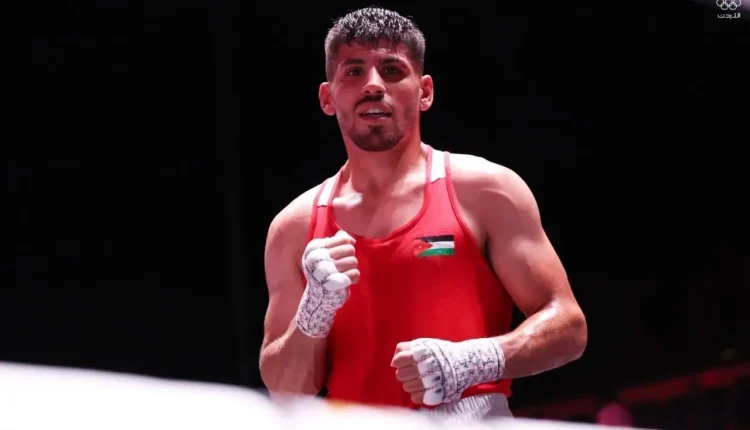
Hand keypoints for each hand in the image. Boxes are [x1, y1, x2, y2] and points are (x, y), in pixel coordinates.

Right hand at [295, 230, 358, 337]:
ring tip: (345, 273)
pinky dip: (354, 277)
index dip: (348, 244)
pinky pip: (355, 273)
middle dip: (350, 257)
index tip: (345, 252)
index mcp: (314, 248)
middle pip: (350, 249)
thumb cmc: (323, 272)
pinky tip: (347, 281)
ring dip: (352, 268)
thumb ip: (334, 242)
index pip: (343, 238)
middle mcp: (318, 258)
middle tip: (344, 265)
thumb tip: (346, 235)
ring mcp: (326, 271)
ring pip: (353, 261)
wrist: (318, 298)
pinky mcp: (335, 283)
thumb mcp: (323, 254)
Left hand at [391, 338, 505, 405]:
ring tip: (419, 378)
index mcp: (422, 354)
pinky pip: (415, 397)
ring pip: (406, 387)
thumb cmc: (440, 353)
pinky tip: (423, 387)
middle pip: (400, 375)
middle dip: (404, 372)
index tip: (405, 361)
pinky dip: (417, 393)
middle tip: (412, 371)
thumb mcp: (424, 343)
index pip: (399, 360)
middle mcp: (425, 368)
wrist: (464, 363)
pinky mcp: (433, 395)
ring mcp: (430, 382)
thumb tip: (393, 361)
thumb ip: (406, 348)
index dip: (399, 361)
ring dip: (410, 383)